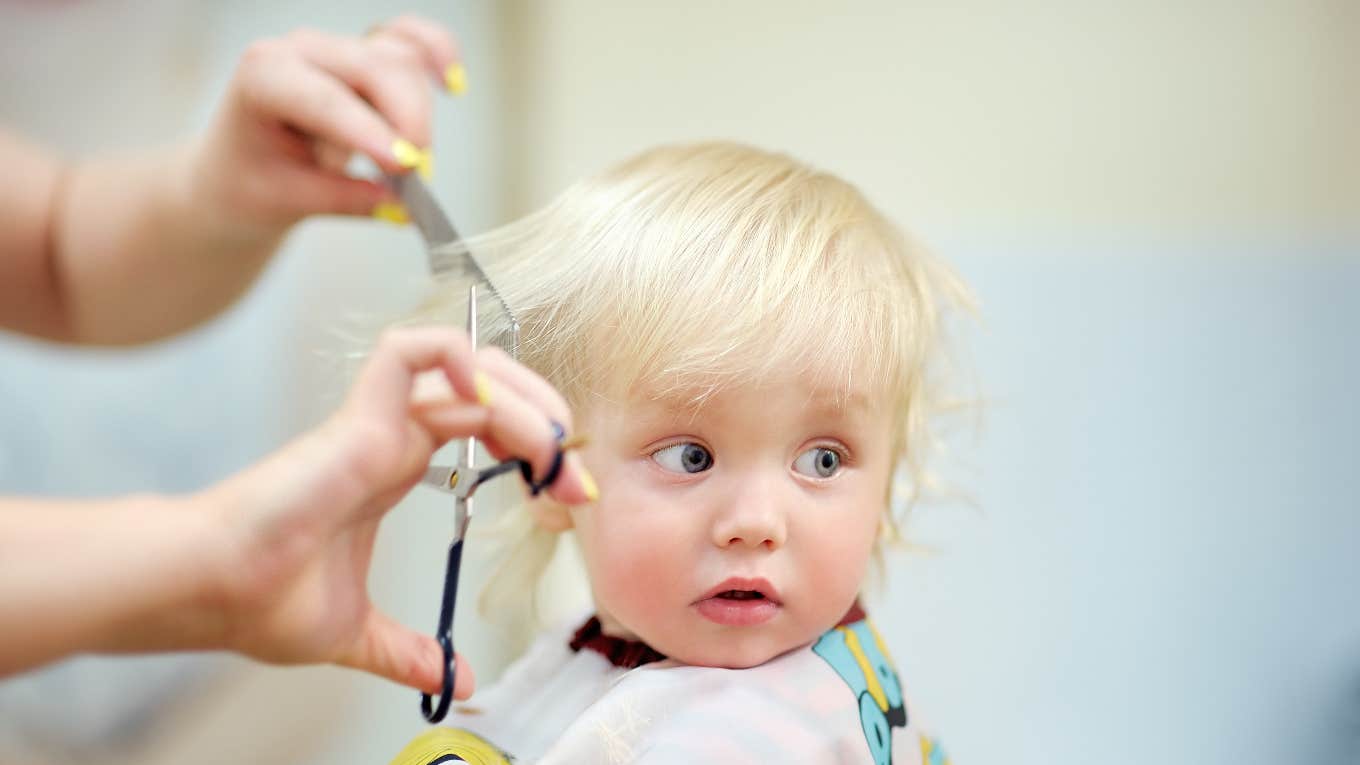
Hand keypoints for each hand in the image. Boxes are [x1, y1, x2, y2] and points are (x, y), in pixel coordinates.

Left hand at [188, 15, 462, 236]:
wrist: (241, 168)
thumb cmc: (251, 180)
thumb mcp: (285, 201)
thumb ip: (343, 200)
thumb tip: (401, 207)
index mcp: (263, 76)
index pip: (325, 99)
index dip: (369, 131)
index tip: (405, 166)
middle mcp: (302, 50)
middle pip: (374, 68)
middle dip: (407, 121)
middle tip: (418, 177)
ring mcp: (338, 48)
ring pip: (399, 61)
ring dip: (415, 113)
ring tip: (402, 166)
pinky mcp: (368, 55)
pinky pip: (411, 41)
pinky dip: (436, 52)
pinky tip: (452, 83)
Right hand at [200, 327, 594, 696]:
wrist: (211, 593)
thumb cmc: (261, 599)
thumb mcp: (359, 635)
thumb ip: (408, 652)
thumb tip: (456, 679)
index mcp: (394, 467)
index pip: (484, 426)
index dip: (534, 447)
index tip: (569, 494)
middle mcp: (392, 436)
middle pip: (487, 388)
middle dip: (545, 417)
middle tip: (575, 473)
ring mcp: (376, 422)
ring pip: (466, 368)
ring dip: (524, 398)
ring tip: (551, 449)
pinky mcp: (359, 418)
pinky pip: (411, 352)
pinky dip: (458, 357)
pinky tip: (490, 399)